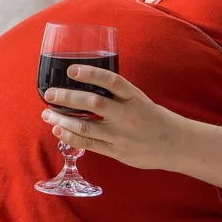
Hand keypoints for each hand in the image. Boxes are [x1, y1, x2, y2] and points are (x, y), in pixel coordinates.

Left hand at [41, 65, 185, 169]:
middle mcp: (127, 115)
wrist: (174, 144)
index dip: (91, 74)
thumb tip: (87, 83)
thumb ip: (117, 94)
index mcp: (134, 97)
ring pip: (85, 127)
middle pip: (93, 104)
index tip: (72, 70)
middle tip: (50, 93)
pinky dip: (70, 136)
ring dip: (62, 119)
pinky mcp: (116, 151)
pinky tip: (58, 129)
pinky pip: (89, 144)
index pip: (112, 82)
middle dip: (68, 98)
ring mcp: (120, 135)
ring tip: (47, 113)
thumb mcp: (139, 99)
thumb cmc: (153, 118)